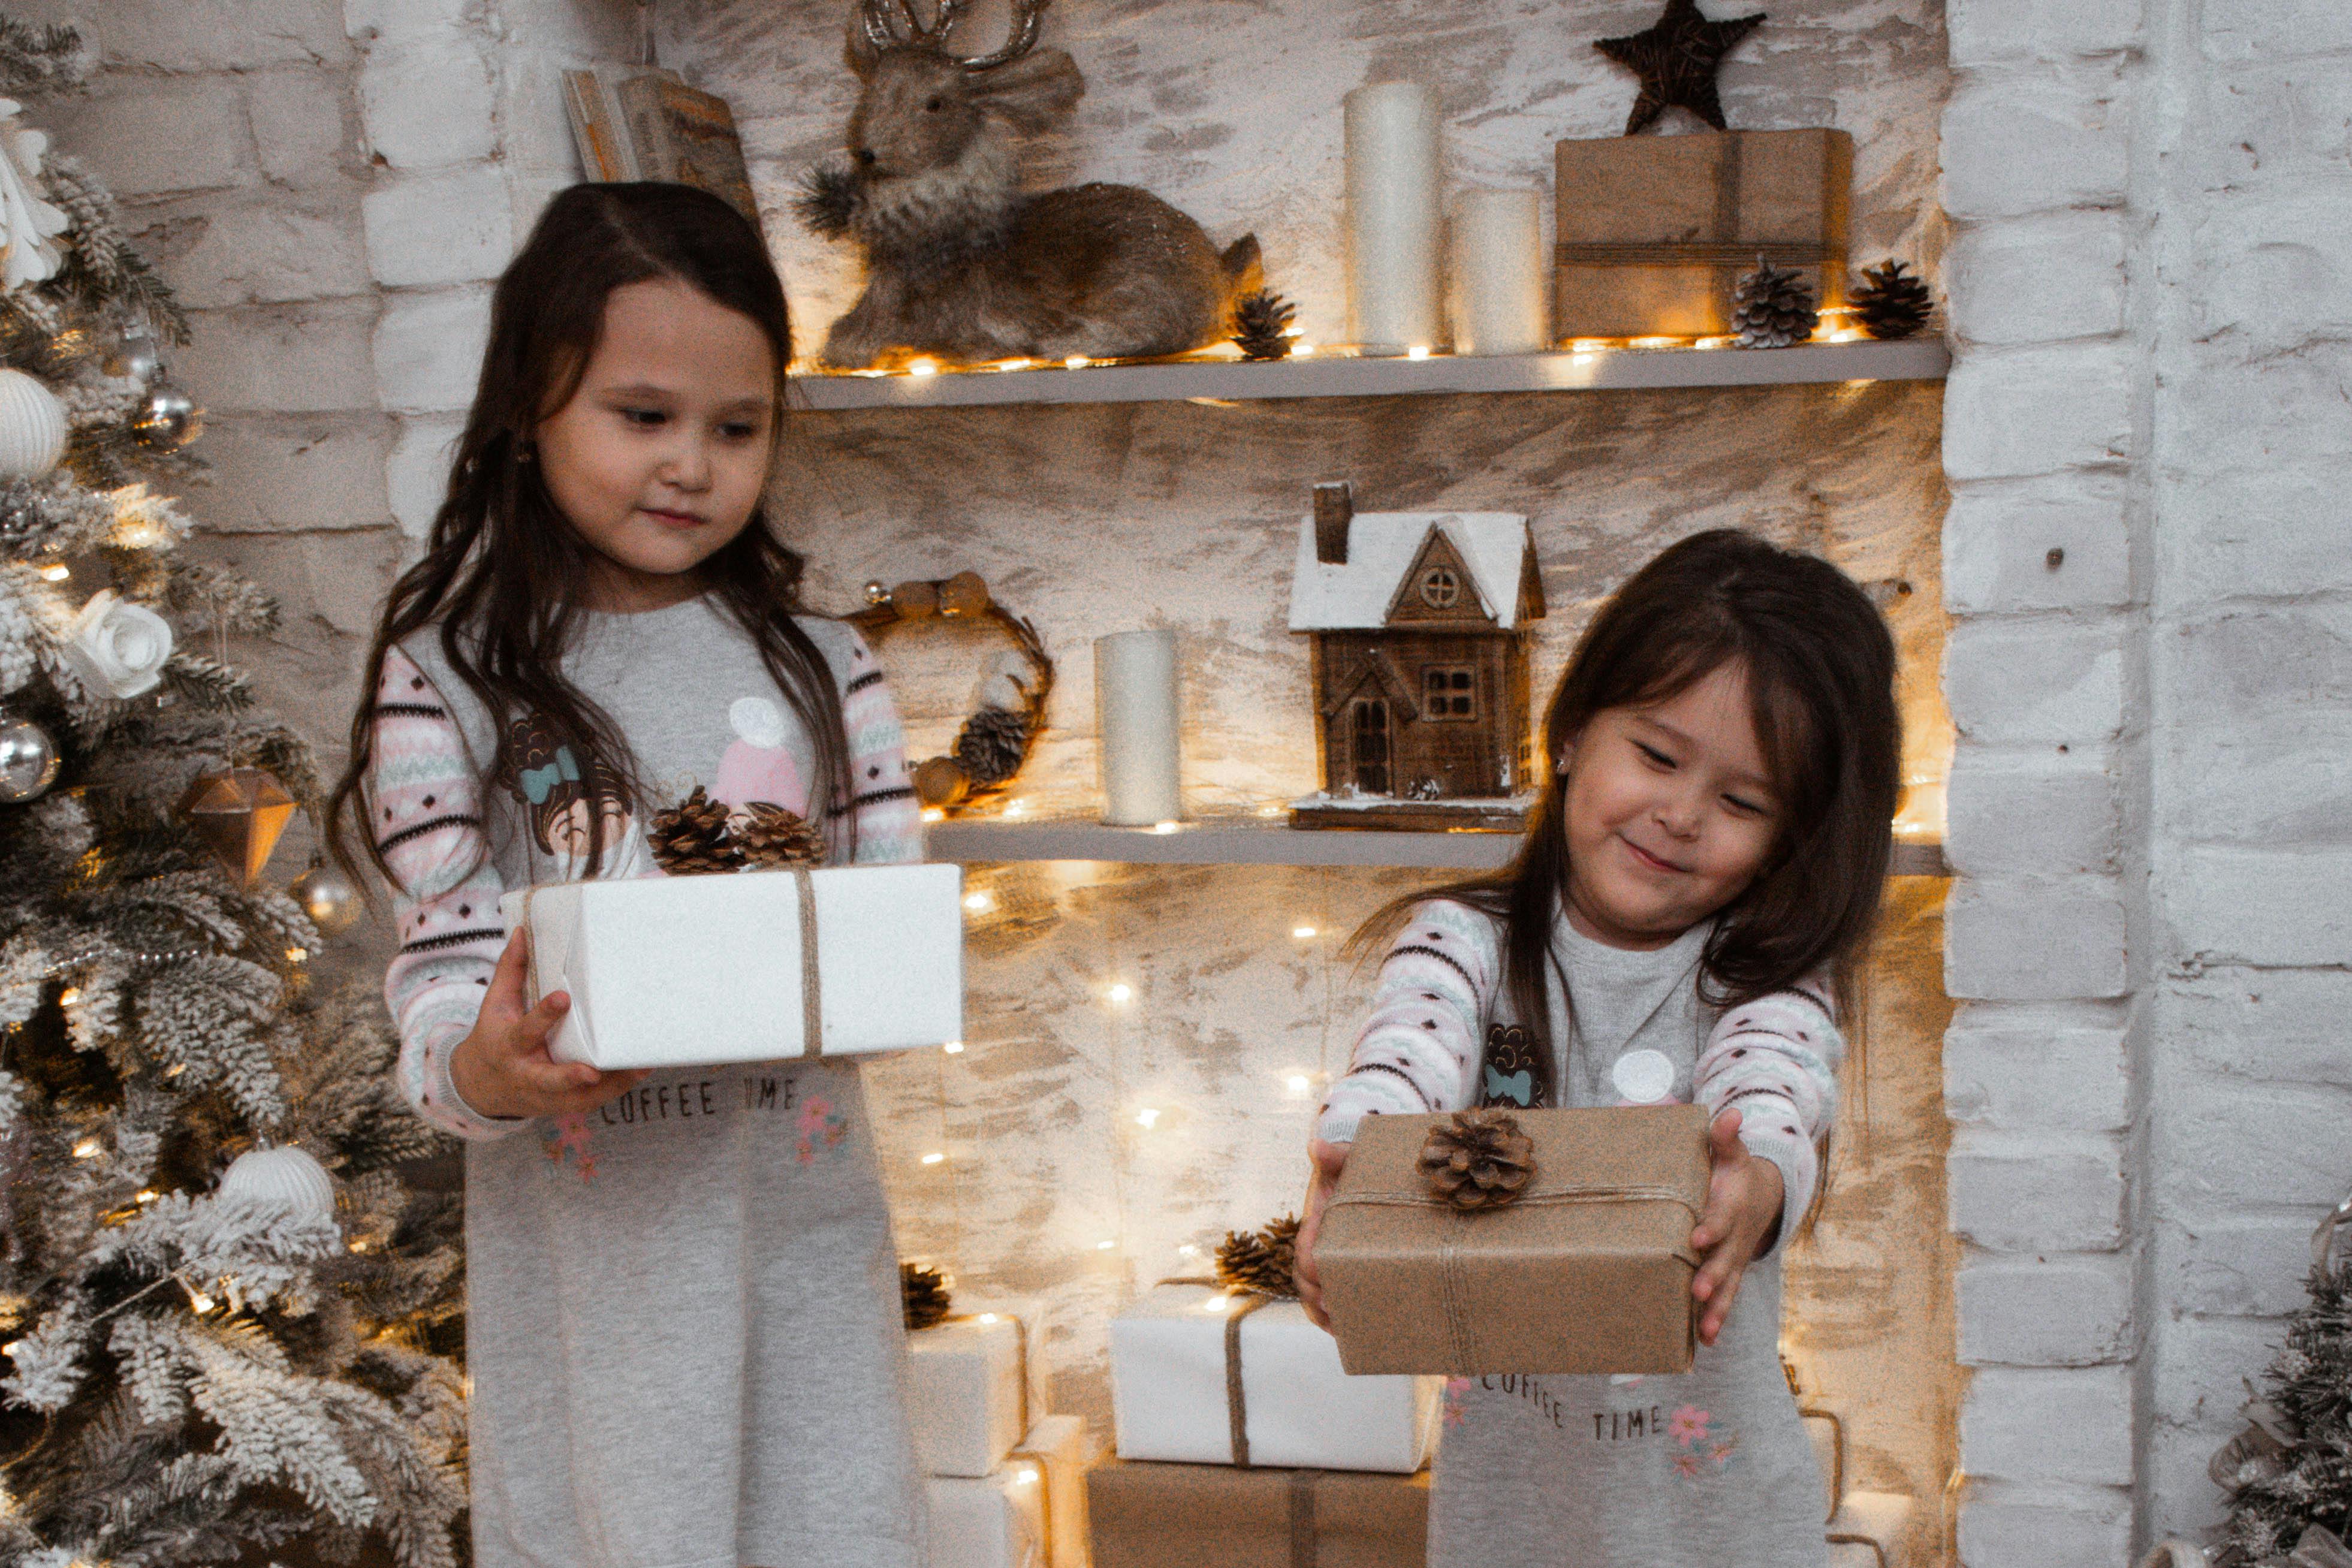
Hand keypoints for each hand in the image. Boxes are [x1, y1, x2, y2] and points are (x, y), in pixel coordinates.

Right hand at [448, 927, 647, 1119]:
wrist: (481, 1087)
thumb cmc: (494, 1037)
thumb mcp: (496, 1004)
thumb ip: (512, 970)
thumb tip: (522, 931)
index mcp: (509, 1046)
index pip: (526, 1030)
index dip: (544, 1016)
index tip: (563, 997)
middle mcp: (526, 1074)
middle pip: (547, 1079)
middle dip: (568, 1076)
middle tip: (591, 1071)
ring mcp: (545, 1096)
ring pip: (577, 1097)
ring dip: (608, 1085)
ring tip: (638, 1066)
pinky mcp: (562, 1107)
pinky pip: (592, 1102)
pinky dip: (615, 1089)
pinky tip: (638, 1071)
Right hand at [1293, 1137, 1350, 1328]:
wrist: (1367, 1175)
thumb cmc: (1355, 1167)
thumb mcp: (1347, 1159)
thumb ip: (1335, 1155)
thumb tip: (1317, 1145)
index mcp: (1317, 1222)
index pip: (1305, 1248)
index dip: (1308, 1263)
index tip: (1317, 1273)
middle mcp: (1319, 1245)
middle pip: (1306, 1280)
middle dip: (1314, 1298)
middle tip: (1331, 1310)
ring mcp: (1332, 1260)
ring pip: (1316, 1295)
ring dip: (1323, 1313)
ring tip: (1339, 1328)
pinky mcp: (1346, 1270)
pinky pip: (1334, 1298)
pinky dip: (1336, 1317)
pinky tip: (1348, 1332)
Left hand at [1687, 1107, 1785, 1347]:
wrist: (1763, 1194)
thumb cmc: (1734, 1170)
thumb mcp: (1731, 1151)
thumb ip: (1724, 1135)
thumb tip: (1729, 1111)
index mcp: (1731, 1205)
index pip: (1721, 1217)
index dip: (1710, 1227)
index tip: (1695, 1238)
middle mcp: (1735, 1237)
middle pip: (1725, 1259)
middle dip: (1712, 1276)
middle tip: (1697, 1291)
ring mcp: (1735, 1258)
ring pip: (1728, 1287)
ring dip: (1717, 1309)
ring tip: (1705, 1331)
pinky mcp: (1731, 1272)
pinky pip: (1726, 1298)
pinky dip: (1718, 1318)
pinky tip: (1704, 1342)